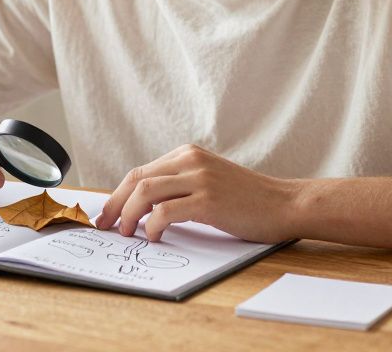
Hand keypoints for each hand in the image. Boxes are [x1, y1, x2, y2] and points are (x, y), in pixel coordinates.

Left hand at [94, 144, 300, 242]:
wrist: (285, 204)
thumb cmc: (248, 200)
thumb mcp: (209, 181)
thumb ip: (180, 186)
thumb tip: (142, 208)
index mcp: (187, 154)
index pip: (140, 172)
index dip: (118, 195)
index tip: (107, 215)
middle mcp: (190, 160)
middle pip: (136, 179)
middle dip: (115, 205)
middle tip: (106, 227)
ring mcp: (199, 178)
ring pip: (145, 191)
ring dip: (129, 214)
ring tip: (127, 233)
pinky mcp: (208, 200)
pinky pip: (165, 211)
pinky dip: (152, 225)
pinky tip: (153, 236)